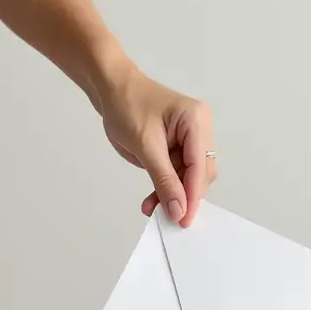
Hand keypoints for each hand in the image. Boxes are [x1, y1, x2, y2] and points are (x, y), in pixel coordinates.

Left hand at [96, 65, 216, 227]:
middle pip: (200, 174)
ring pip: (189, 178)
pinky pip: (177, 174)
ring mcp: (189, 139)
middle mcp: (198, 129)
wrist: (110, 89)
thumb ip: (164, 180)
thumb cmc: (126, 105)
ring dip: (173, 195)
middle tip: (167, 216)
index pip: (200, 166)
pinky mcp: (178, 147)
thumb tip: (179, 210)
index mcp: (196, 121)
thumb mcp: (144, 145)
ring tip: (152, 208)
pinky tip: (152, 200)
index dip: (193, 196)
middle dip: (184, 196)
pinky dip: (166, 188)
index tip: (183, 220)